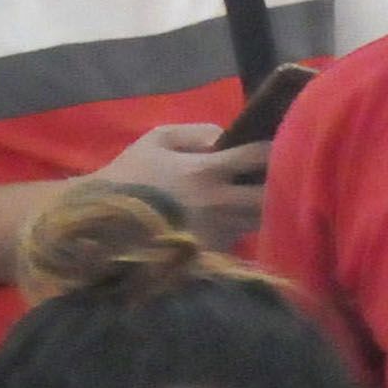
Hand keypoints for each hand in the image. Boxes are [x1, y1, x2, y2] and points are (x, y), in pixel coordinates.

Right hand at [91, 122, 271, 250]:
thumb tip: (227, 137)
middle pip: (269, 195)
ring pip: (258, 219)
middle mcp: (217, 204)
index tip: (283, 142)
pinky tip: (232, 218)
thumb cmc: (130, 176)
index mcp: (205, 171)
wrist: (103, 223)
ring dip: (262, 207)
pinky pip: (238, 238)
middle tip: (280, 175)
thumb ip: (197, 132)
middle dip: (279, 183)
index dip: (275, 147)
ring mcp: (215, 233)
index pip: (257, 156)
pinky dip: (241, 227)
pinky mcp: (210, 255)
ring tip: (256, 195)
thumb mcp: (157, 139)